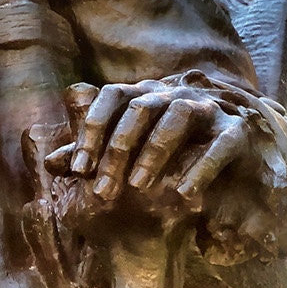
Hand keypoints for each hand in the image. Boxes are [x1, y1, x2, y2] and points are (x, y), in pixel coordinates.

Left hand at [56, 78, 263, 214]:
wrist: (227, 152)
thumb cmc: (165, 155)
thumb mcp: (126, 155)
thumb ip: (92, 156)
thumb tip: (51, 163)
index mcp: (143, 95)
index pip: (111, 97)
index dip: (91, 130)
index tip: (79, 170)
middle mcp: (172, 94)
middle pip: (140, 108)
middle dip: (118, 150)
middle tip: (103, 191)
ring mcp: (206, 108)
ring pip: (178, 117)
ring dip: (155, 152)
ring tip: (138, 187)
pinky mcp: (235, 130)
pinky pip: (220, 144)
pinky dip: (202, 167)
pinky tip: (184, 193)